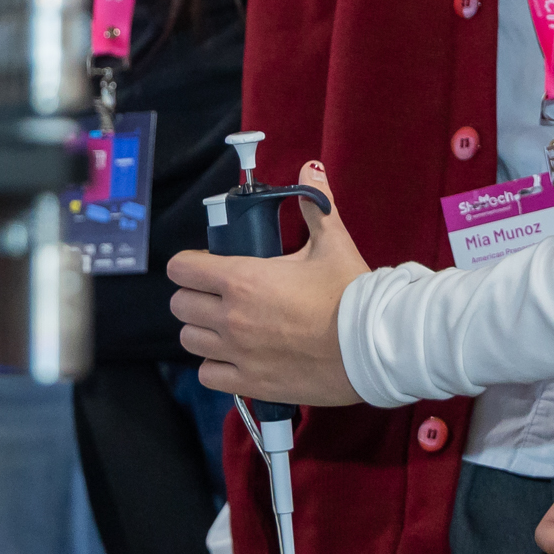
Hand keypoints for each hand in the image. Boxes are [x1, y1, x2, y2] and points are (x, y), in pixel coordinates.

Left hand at [168, 161, 369, 406]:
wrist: (374, 346)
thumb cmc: (350, 293)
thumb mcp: (332, 243)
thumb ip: (315, 206)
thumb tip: (311, 169)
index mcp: (242, 278)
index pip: (181, 268)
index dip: (191, 264)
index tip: (209, 264)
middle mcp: (230, 317)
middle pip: (180, 305)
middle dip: (195, 295)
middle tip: (219, 294)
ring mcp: (238, 353)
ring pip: (189, 340)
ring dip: (203, 330)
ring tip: (226, 326)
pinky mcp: (250, 383)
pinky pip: (208, 376)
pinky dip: (215, 366)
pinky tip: (235, 357)